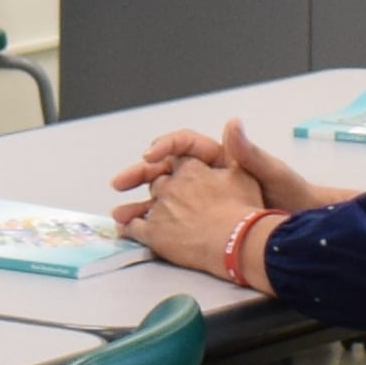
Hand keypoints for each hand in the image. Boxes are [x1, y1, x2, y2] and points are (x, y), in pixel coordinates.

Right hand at [109, 122, 321, 214]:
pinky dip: (152, 224)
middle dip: (140, 173)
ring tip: (119, 214)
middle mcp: (207, 175)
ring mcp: (202, 199)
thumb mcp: (271, 173)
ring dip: (139, 202)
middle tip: (120, 182)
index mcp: (220, 157)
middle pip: (166, 168)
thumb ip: (248, 152)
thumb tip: (232, 122)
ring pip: (164, 195)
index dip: (165, 146)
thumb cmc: (290, 195)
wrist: (299, 227)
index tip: (152, 155)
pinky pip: (172, 218)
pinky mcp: (201, 221)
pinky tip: (135, 231)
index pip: (184, 143)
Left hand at [118, 149, 263, 276]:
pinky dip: (128, 227)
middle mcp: (171, 184)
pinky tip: (123, 229)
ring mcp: (160, 208)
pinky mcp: (153, 232)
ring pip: (145, 204)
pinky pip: (134, 227)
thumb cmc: (243, 210)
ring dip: (134, 208)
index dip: (172, 166)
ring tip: (121, 213)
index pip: (176, 161)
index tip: (159, 164)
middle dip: (157, 189)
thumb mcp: (244, 174)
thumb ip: (236, 150)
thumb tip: (233, 122)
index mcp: (190, 168)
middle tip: (148, 194)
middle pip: (158, 182)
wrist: (235, 242)